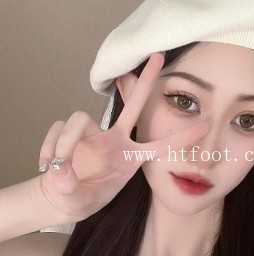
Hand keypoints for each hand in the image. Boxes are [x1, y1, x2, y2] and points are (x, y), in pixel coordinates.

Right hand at [36, 52, 208, 222]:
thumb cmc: (82, 198)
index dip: (181, 137)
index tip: (206, 124)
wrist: (61, 199)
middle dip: (145, 81)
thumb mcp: (83, 198)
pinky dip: (49, 148)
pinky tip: (45, 166)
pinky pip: (58, 130)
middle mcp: (115, 141)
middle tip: (159, 56)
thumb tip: (58, 172)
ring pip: (79, 118)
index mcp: (130, 159)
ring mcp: (93, 135)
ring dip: (64, 142)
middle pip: (134, 106)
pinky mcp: (70, 134)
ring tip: (55, 167)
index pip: (159, 146)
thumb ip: (71, 187)